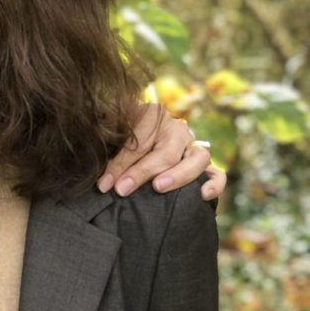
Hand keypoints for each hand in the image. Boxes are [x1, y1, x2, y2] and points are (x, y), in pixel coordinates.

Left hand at [96, 104, 225, 199]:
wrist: (133, 137)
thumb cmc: (116, 137)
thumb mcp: (109, 133)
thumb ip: (105, 138)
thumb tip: (94, 157)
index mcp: (151, 114)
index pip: (138, 140)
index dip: (119, 163)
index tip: (104, 184)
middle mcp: (175, 128)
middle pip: (164, 151)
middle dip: (141, 172)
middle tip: (121, 189)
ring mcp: (192, 145)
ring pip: (196, 158)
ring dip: (177, 175)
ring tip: (158, 188)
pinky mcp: (203, 164)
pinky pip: (216, 173)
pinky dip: (213, 184)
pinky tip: (201, 196)